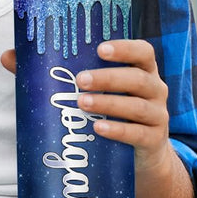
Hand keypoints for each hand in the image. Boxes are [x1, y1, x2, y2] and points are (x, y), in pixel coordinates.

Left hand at [74, 39, 171, 174]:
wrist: (147, 148)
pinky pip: (138, 133)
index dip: (125, 49)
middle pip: (138, 79)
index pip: (143, 52)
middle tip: (80, 80)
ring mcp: (159, 115)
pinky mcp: (155, 140)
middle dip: (108, 78)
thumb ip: (89, 78)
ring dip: (108, 103)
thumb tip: (37, 70)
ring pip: (137, 106)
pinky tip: (98, 127)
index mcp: (145, 71)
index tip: (101, 49)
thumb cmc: (119, 109)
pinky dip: (117, 130)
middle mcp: (156, 90)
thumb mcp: (112, 90)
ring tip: (82, 103)